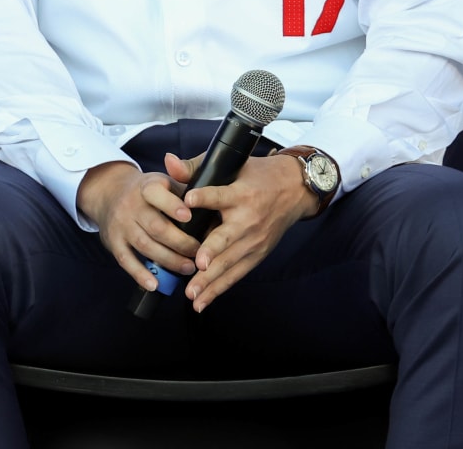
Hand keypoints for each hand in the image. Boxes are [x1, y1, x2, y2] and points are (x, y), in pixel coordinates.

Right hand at [76, 161, 201, 291]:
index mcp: (147, 187)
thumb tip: (215, 212)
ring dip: (168, 260)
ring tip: (188, 269)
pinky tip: (155, 284)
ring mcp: (121, 225)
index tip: (189, 217)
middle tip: (200, 253)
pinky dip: (140, 274)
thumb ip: (188, 191)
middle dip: (180, 242)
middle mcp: (131, 205)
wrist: (110, 193)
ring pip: (145, 245)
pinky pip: (126, 261)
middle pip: (156, 226)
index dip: (172, 206)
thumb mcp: (166, 182)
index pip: (156, 194)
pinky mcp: (114, 242)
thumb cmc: (150, 192)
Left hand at [169, 151, 317, 311]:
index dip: (205, 197)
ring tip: (192, 292)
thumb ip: (196, 166)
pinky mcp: (257, 254)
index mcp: (241, 193)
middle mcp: (248, 219)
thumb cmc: (259, 175)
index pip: (220, 195)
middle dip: (212, 252)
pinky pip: (236, 274)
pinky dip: (219, 288)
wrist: (295, 190)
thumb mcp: (233, 164)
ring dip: (210, 280)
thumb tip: (168, 162)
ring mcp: (254, 240)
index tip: (189, 200)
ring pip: (229, 262)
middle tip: (197, 264)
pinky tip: (202, 301)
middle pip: (226, 237)